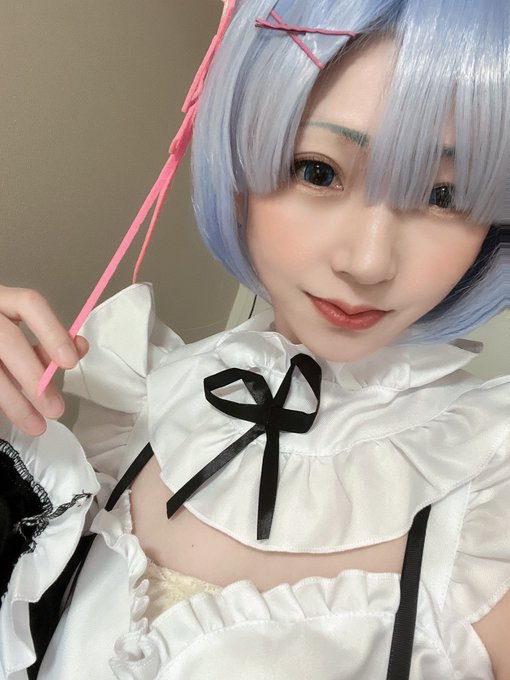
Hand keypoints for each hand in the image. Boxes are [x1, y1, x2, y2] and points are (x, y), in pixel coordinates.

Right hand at [0, 286, 87, 435]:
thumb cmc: (1, 338)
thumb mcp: (21, 333)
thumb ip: (48, 342)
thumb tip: (78, 349)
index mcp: (2, 299)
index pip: (29, 304)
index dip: (52, 332)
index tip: (70, 361)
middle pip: (8, 340)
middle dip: (34, 377)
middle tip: (55, 408)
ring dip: (14, 402)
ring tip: (36, 425)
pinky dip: (1, 401)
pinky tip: (10, 417)